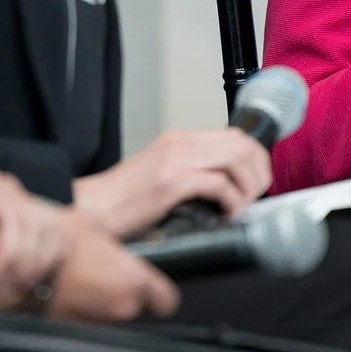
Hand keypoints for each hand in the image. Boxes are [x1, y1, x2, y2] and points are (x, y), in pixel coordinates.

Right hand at [43, 210, 179, 322]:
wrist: (21, 268)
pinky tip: (73, 296)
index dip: (158, 293)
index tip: (149, 284)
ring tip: (87, 285)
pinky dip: (86, 313)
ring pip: (115, 317)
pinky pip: (93, 323)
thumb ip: (118, 245)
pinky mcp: (79, 332)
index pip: (167, 301)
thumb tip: (123, 247)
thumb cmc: (60, 242)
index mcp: (134, 281)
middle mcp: (122, 308)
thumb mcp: (95, 228)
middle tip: (109, 277)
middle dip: (127, 295)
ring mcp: (100, 324)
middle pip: (138, 309)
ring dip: (106, 305)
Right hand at [72, 128, 273, 237]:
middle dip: (258, 173)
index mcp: (178, 140)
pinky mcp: (170, 182)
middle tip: (255, 198)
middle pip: (242, 145)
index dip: (255, 159)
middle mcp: (179, 144)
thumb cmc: (121, 202)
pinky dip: (232, 201)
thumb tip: (224, 191)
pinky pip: (219, 184)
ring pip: (236, 160)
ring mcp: (175, 160)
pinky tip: (226, 215)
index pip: (234, 137)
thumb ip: (189, 173)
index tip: (256, 184)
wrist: (92, 209)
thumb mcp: (160, 176)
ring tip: (241, 208)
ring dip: (248, 187)